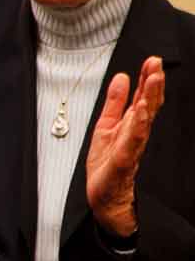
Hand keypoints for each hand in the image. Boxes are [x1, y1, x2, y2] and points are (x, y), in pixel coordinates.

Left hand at [85, 56, 163, 238]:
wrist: (104, 198)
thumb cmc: (107, 166)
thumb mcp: (105, 127)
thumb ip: (114, 103)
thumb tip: (121, 78)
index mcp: (131, 125)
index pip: (142, 98)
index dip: (148, 79)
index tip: (152, 61)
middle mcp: (135, 135)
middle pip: (147, 106)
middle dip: (153, 85)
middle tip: (157, 64)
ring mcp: (132, 148)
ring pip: (144, 120)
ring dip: (149, 99)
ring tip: (154, 80)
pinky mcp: (124, 162)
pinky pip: (132, 141)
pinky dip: (136, 126)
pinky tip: (139, 111)